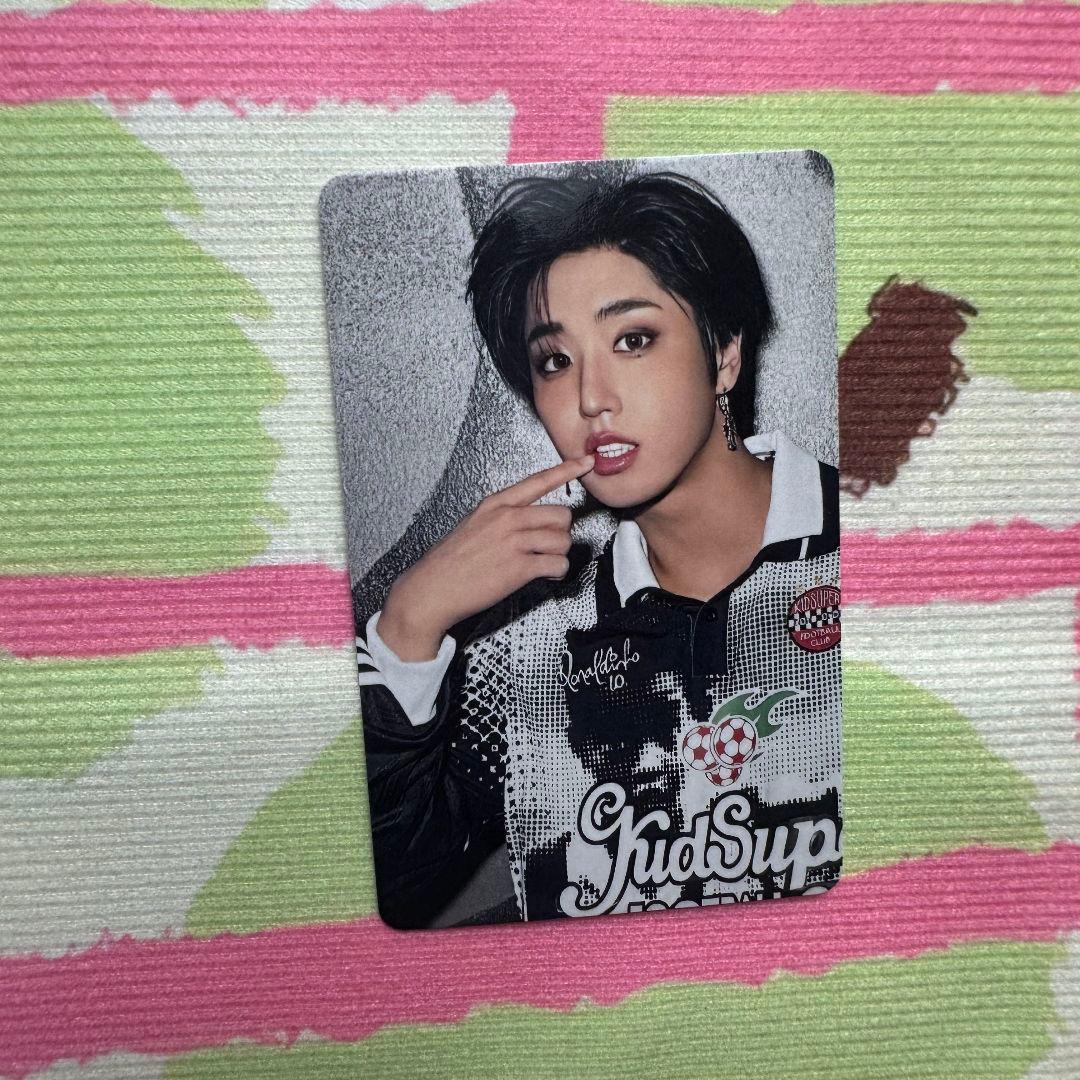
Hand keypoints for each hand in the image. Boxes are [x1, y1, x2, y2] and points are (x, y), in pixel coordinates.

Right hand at [378, 455, 594, 660]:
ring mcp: (514, 542)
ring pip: (563, 540)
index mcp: (496, 504)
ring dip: (559, 554)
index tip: (586, 462)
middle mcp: (507, 518)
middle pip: (561, 514)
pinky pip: (558, 564)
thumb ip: (502, 518)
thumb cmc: (449, 561)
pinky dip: (557, 571)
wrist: (433, 589)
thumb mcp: (473, 524)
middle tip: (547, 545)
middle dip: (560, 532)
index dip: (568, 469)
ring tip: (543, 562)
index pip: (539, 480)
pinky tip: (545, 574)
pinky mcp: (520, 567)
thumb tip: (529, 523)